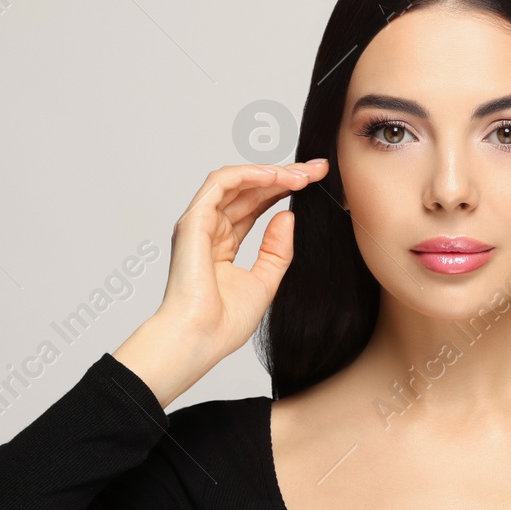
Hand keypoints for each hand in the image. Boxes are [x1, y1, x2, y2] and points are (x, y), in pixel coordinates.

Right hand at [115, 158, 330, 405]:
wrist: (200, 339)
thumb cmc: (223, 323)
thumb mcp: (265, 281)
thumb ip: (276, 249)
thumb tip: (287, 215)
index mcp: (222, 244)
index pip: (255, 206)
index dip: (284, 190)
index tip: (316, 182)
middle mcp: (209, 230)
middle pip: (249, 191)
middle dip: (285, 176)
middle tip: (317, 169)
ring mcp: (199, 224)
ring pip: (236, 182)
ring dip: (270, 173)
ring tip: (302, 174)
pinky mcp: (193, 221)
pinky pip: (220, 184)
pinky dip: (248, 174)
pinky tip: (275, 176)